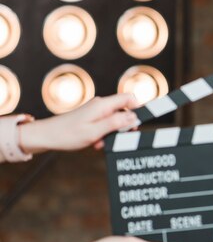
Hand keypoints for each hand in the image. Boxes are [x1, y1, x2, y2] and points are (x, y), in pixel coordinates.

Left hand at [19, 93, 138, 153]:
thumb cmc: (67, 134)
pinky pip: (106, 123)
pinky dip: (104, 133)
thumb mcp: (95, 131)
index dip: (138, 109)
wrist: (46, 136)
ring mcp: (96, 111)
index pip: (129, 98)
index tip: (137, 124)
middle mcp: (101, 105)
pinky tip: (96, 142)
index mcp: (103, 105)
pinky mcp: (92, 117)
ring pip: (115, 119)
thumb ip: (116, 123)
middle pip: (124, 110)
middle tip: (118, 138)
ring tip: (101, 142)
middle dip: (124, 126)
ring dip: (113, 132)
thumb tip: (134, 117)